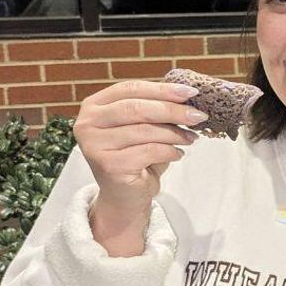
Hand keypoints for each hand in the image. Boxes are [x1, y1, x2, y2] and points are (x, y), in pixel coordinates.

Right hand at [73, 79, 207, 214]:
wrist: (125, 197)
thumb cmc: (136, 157)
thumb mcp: (143, 127)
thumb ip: (155, 108)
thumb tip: (187, 94)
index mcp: (94, 105)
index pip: (130, 88)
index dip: (162, 89)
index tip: (190, 92)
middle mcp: (87, 123)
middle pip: (137, 108)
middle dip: (172, 110)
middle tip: (198, 116)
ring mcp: (95, 145)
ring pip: (145, 130)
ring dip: (175, 134)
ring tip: (191, 138)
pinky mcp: (108, 165)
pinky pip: (148, 151)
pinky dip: (169, 151)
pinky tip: (177, 154)